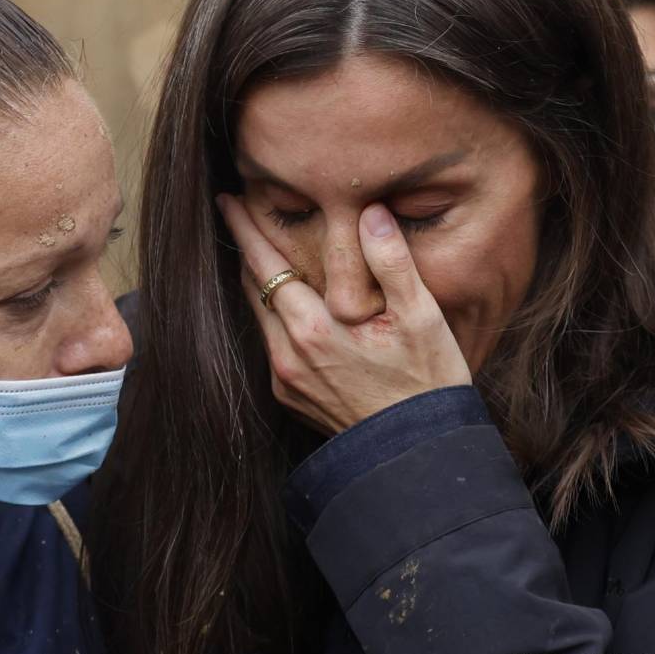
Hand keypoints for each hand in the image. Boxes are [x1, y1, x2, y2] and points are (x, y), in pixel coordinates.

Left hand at [217, 195, 470, 433]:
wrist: (417, 453)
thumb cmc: (426, 382)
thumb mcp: (421, 316)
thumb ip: (392, 260)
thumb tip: (371, 212)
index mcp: (313, 328)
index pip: (265, 264)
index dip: (245, 229)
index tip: (228, 201)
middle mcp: (287, 354)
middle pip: (253, 287)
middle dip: (246, 248)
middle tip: (238, 213)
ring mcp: (284, 378)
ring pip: (259, 316)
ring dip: (258, 282)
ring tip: (260, 251)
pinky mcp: (289, 396)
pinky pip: (270, 344)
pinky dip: (274, 316)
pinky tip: (287, 303)